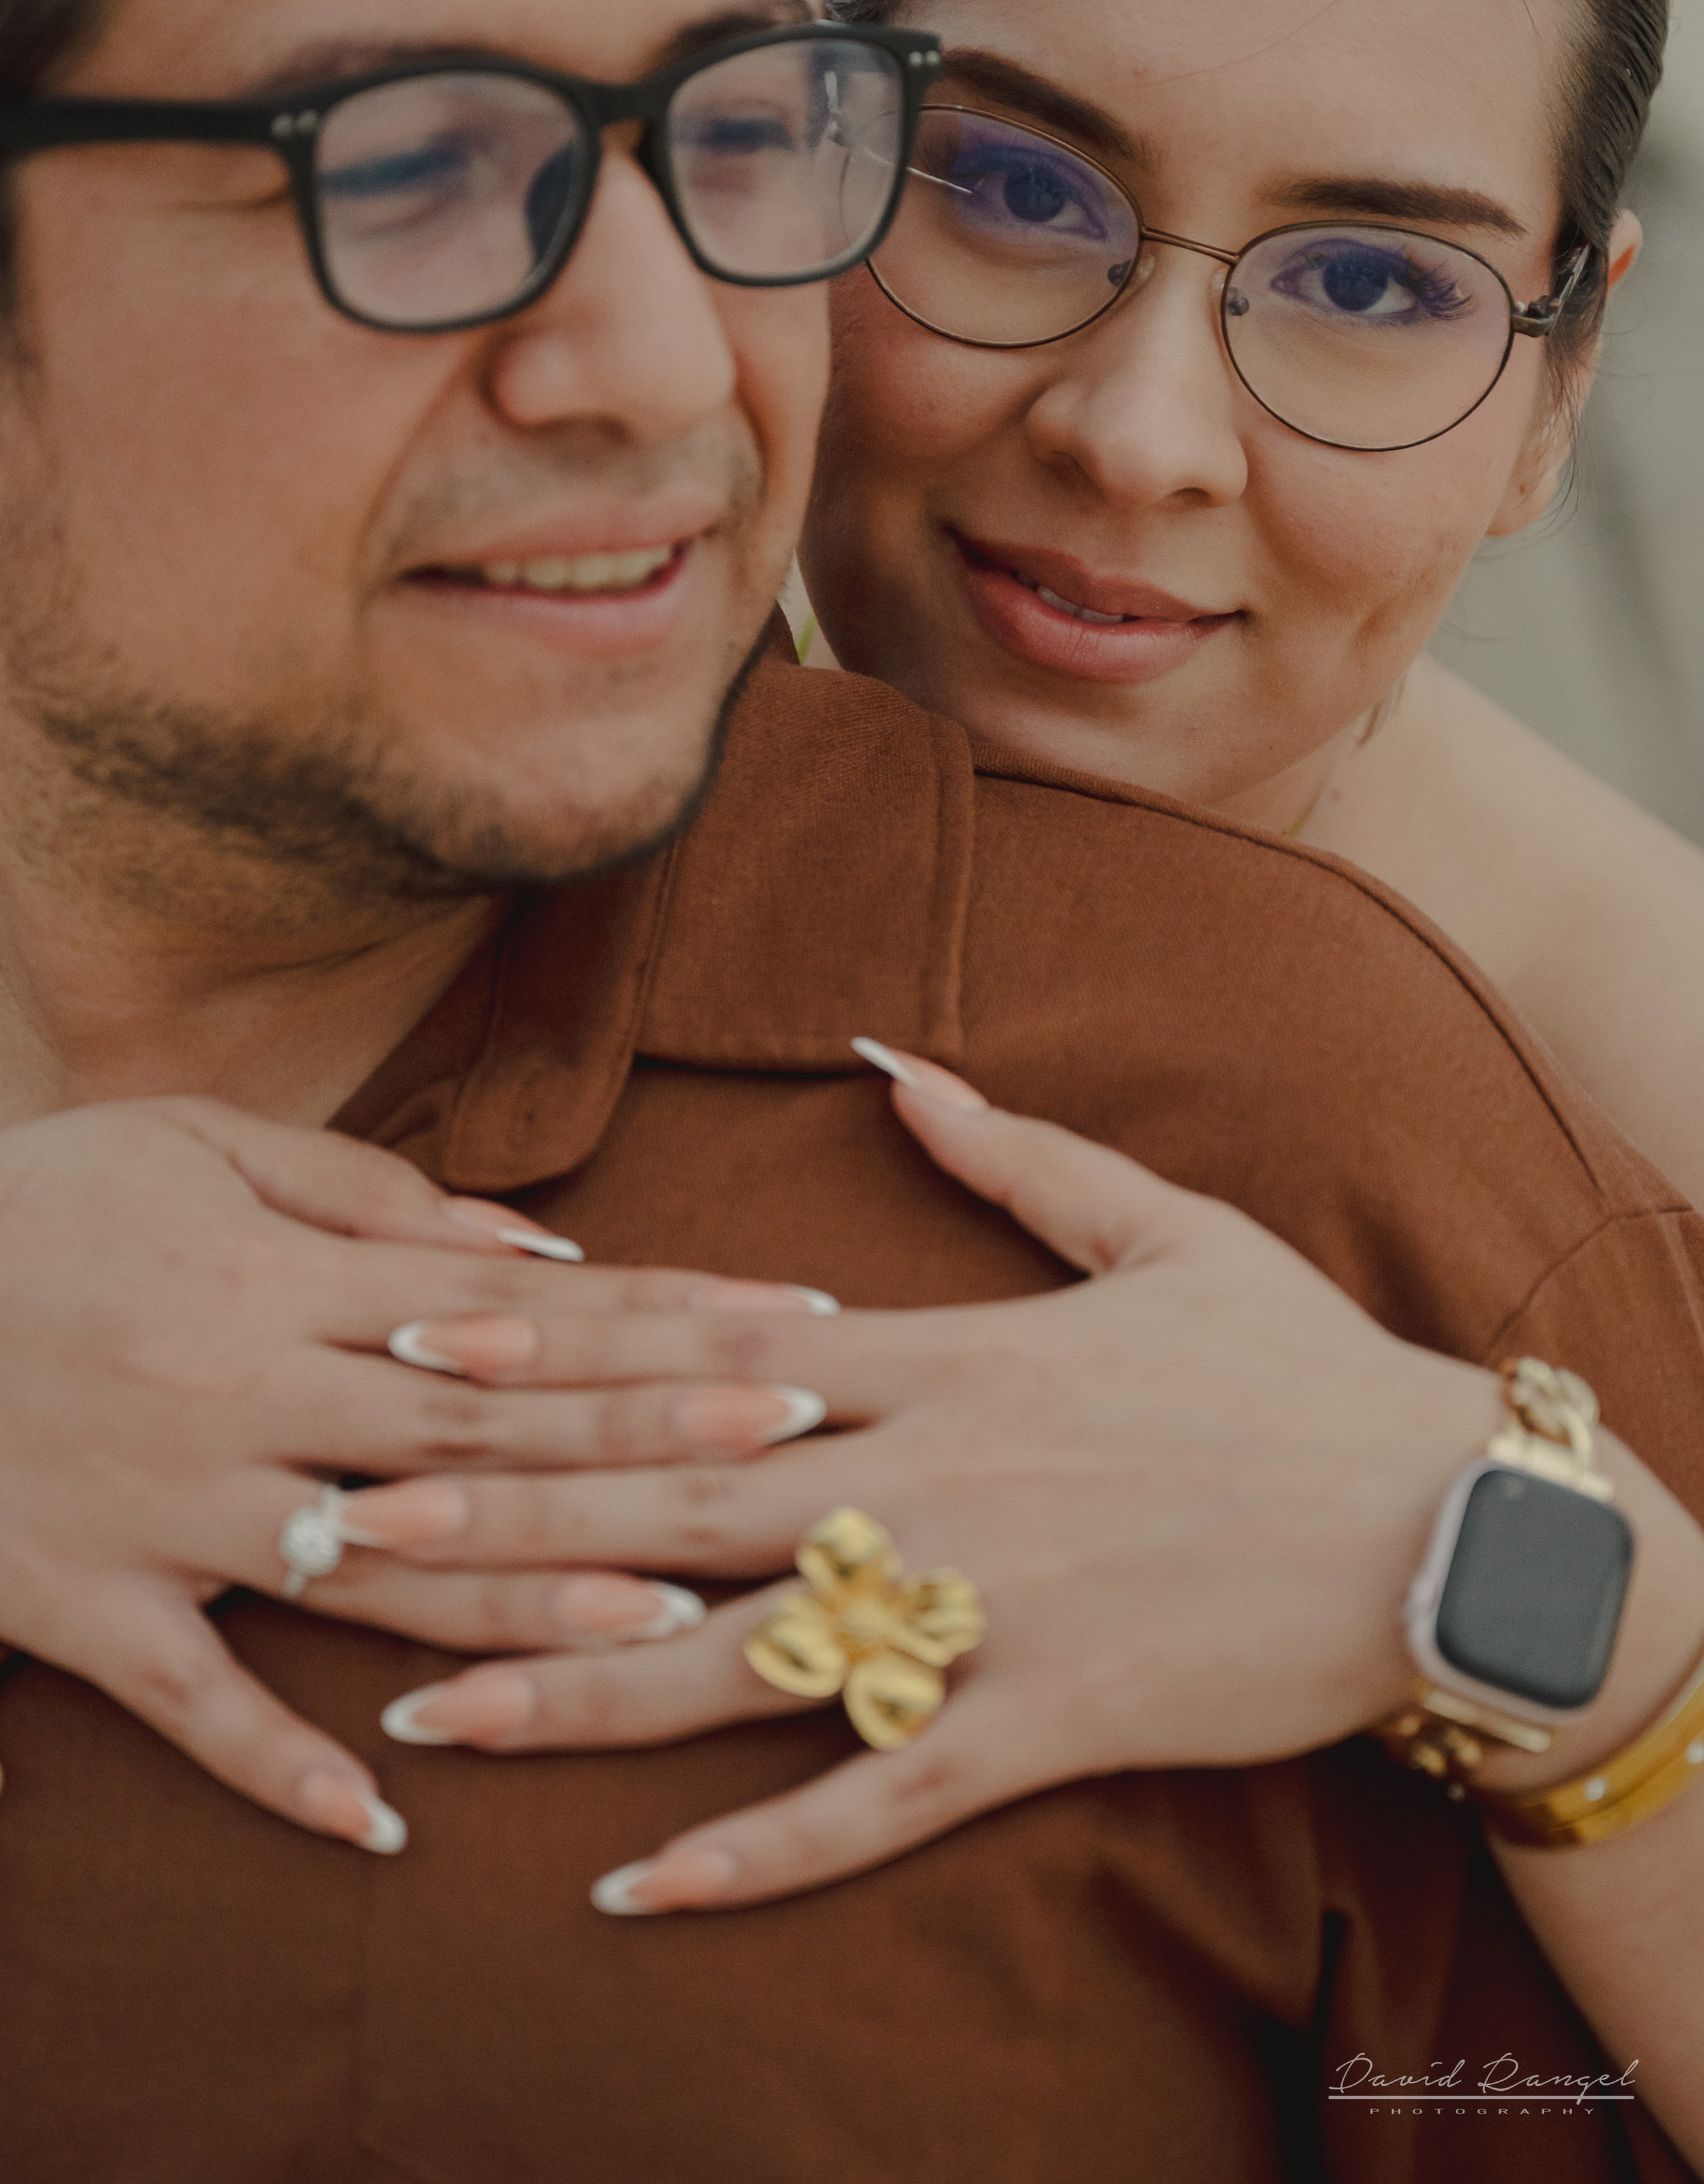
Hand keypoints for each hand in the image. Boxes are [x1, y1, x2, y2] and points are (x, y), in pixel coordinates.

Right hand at [0, 1096, 833, 1851]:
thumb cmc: (39, 1204)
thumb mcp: (192, 1143)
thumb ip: (366, 1191)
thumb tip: (531, 1251)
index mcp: (286, 1277)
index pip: (518, 1309)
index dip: (665, 1318)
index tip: (791, 1326)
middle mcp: (251, 1394)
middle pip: (487, 1434)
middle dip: (651, 1446)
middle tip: (798, 1458)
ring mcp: (171, 1511)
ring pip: (377, 1575)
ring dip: (525, 1607)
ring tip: (664, 1628)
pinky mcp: (83, 1604)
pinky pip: (190, 1706)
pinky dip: (277, 1766)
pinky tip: (381, 1819)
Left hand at [360, 1052, 1498, 1906]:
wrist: (1433, 1517)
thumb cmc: (1293, 1365)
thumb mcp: (1162, 1227)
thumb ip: (1013, 1150)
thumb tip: (899, 1058)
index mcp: (945, 1358)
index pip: (708, 1352)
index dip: (553, 1351)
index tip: (418, 1345)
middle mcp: (931, 1482)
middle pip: (671, 1501)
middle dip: (495, 1514)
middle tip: (342, 1520)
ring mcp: (979, 1612)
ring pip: (736, 1663)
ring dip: (567, 1696)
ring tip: (422, 1716)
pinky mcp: (1040, 1724)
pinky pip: (872, 1802)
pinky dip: (754, 1853)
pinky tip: (638, 1892)